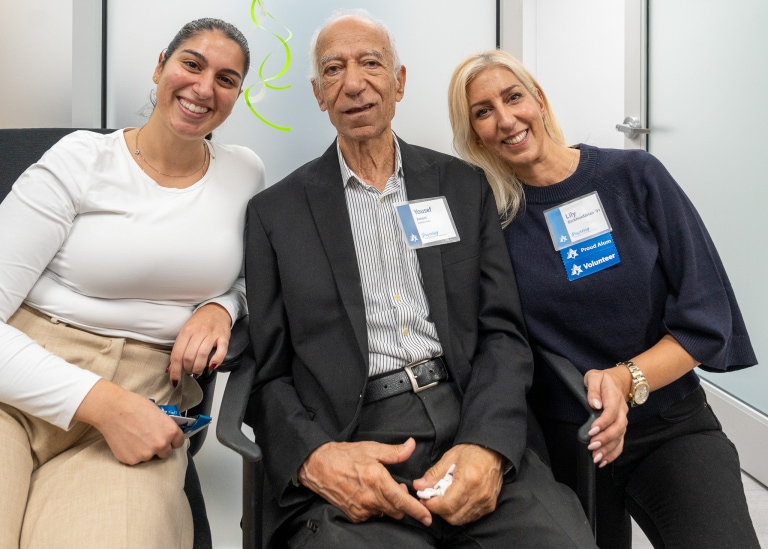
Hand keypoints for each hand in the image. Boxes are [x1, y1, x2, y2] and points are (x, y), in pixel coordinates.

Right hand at [74, 379, 183, 464]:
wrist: (112, 410)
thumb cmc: (135, 406)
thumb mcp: (158, 413)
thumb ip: (164, 426)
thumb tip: (166, 433)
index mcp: (170, 431)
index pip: (178, 443)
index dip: (172, 440)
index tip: (167, 439)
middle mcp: (161, 445)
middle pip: (165, 453)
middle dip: (159, 447)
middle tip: (148, 438)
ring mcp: (146, 455)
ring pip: (149, 456)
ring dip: (144, 451)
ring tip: (134, 437)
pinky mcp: (131, 460)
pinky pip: (135, 459)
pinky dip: (131, 453)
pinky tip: (126, 441)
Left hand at [168, 303, 231, 385]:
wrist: (216, 309)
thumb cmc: (199, 322)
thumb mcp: (185, 332)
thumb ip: (179, 349)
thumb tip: (170, 368)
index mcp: (186, 331)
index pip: (177, 354)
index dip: (175, 370)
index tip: (175, 381)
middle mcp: (198, 332)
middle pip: (189, 356)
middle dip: (187, 369)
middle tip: (189, 372)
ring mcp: (212, 334)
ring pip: (202, 355)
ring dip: (199, 368)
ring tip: (198, 372)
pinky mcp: (223, 337)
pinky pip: (221, 351)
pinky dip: (216, 361)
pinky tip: (211, 366)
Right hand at [298, 437, 431, 524]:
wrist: (317, 466)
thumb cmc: (344, 455)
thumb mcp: (371, 448)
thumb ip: (394, 452)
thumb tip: (411, 446)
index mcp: (377, 480)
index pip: (402, 501)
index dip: (417, 511)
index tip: (428, 517)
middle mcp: (370, 498)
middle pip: (397, 511)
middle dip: (402, 503)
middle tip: (398, 488)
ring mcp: (361, 508)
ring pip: (385, 513)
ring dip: (388, 505)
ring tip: (380, 489)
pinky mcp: (354, 514)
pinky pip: (372, 515)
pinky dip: (375, 507)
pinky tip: (368, 494)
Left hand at [413, 444, 502, 524]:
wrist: (494, 451)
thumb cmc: (472, 452)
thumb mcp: (449, 457)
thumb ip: (433, 474)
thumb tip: (418, 486)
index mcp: (468, 481)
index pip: (446, 505)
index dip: (432, 505)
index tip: (424, 499)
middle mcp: (479, 495)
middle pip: (453, 516)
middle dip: (438, 510)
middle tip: (432, 499)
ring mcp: (486, 502)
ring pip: (461, 519)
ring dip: (448, 513)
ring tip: (443, 499)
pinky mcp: (490, 506)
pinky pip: (470, 517)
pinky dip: (459, 513)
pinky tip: (456, 501)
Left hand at [583, 368, 629, 466]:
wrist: (619, 381)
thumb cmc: (603, 380)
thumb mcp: (594, 377)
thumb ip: (593, 389)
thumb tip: (594, 403)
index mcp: (614, 397)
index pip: (610, 412)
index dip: (603, 423)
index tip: (592, 430)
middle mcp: (621, 411)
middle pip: (618, 427)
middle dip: (605, 439)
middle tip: (592, 446)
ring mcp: (622, 420)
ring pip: (620, 437)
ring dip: (609, 449)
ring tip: (597, 457)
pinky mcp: (621, 427)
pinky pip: (620, 441)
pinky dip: (614, 453)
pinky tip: (604, 460)